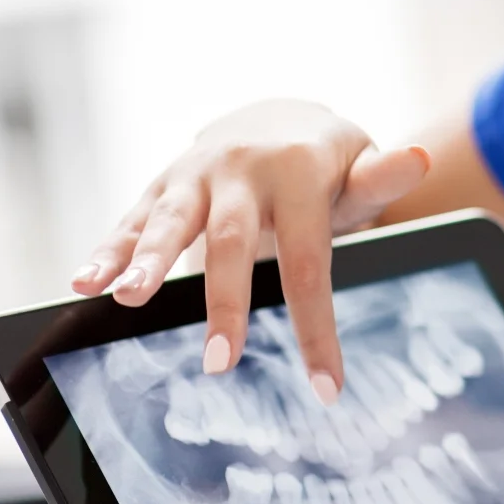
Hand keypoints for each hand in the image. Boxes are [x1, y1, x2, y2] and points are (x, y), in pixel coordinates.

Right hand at [71, 99, 430, 394]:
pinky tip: (84, 284)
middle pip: (233, 241)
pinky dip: (107, 251)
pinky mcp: (161, 185)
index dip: (315, 326)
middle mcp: (242, 170)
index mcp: (299, 172)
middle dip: (224, 301)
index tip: (325, 387)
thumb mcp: (359, 165)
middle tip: (219, 360)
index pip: (310, 260)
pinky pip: (131, 220)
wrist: (274, 116)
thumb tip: (419, 159)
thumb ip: (383, 175)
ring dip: (144, 262)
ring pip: (168, 221)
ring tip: (126, 300)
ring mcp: (195, 176)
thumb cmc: (325, 162)